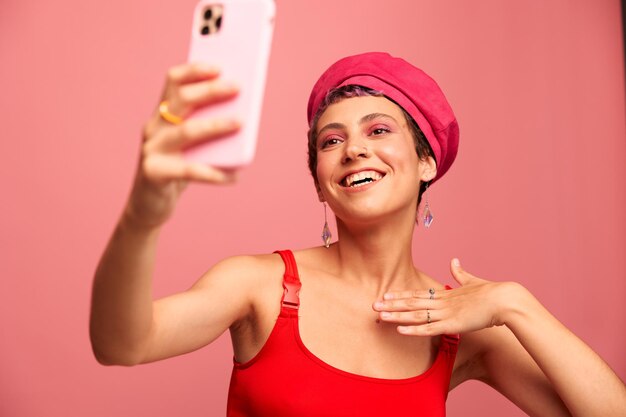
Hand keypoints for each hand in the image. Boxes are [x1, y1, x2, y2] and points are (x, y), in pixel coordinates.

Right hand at [125, 62, 241, 228]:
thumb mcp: (192, 147)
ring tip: (241, 122)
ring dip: (216, 125)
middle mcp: (154, 127)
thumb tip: (245, 118)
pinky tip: (234, 176)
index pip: (173, 81)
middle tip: (237, 87)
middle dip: (210, 90)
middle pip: (182, 100)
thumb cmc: (177, 171)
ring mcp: (152, 150)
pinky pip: (189, 170)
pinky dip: (214, 172)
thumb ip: (208, 131)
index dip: (194, 70)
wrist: (149, 206)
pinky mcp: (154, 173)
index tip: (219, 67)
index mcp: (162, 115)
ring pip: (186, 131)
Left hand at [373, 259, 519, 335]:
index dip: (400, 295)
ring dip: (397, 316)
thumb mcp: (472, 281)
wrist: (505, 299)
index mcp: (445, 294)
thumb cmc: (492, 293)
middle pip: (411, 302)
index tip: (385, 296)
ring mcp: (446, 313)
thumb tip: (453, 260)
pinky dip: (414, 330)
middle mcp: (442, 302)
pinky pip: (429, 329)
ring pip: (416, 315)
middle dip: (391, 305)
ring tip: (380, 316)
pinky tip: (400, 330)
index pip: (417, 294)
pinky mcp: (453, 324)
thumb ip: (460, 273)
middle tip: (373, 306)